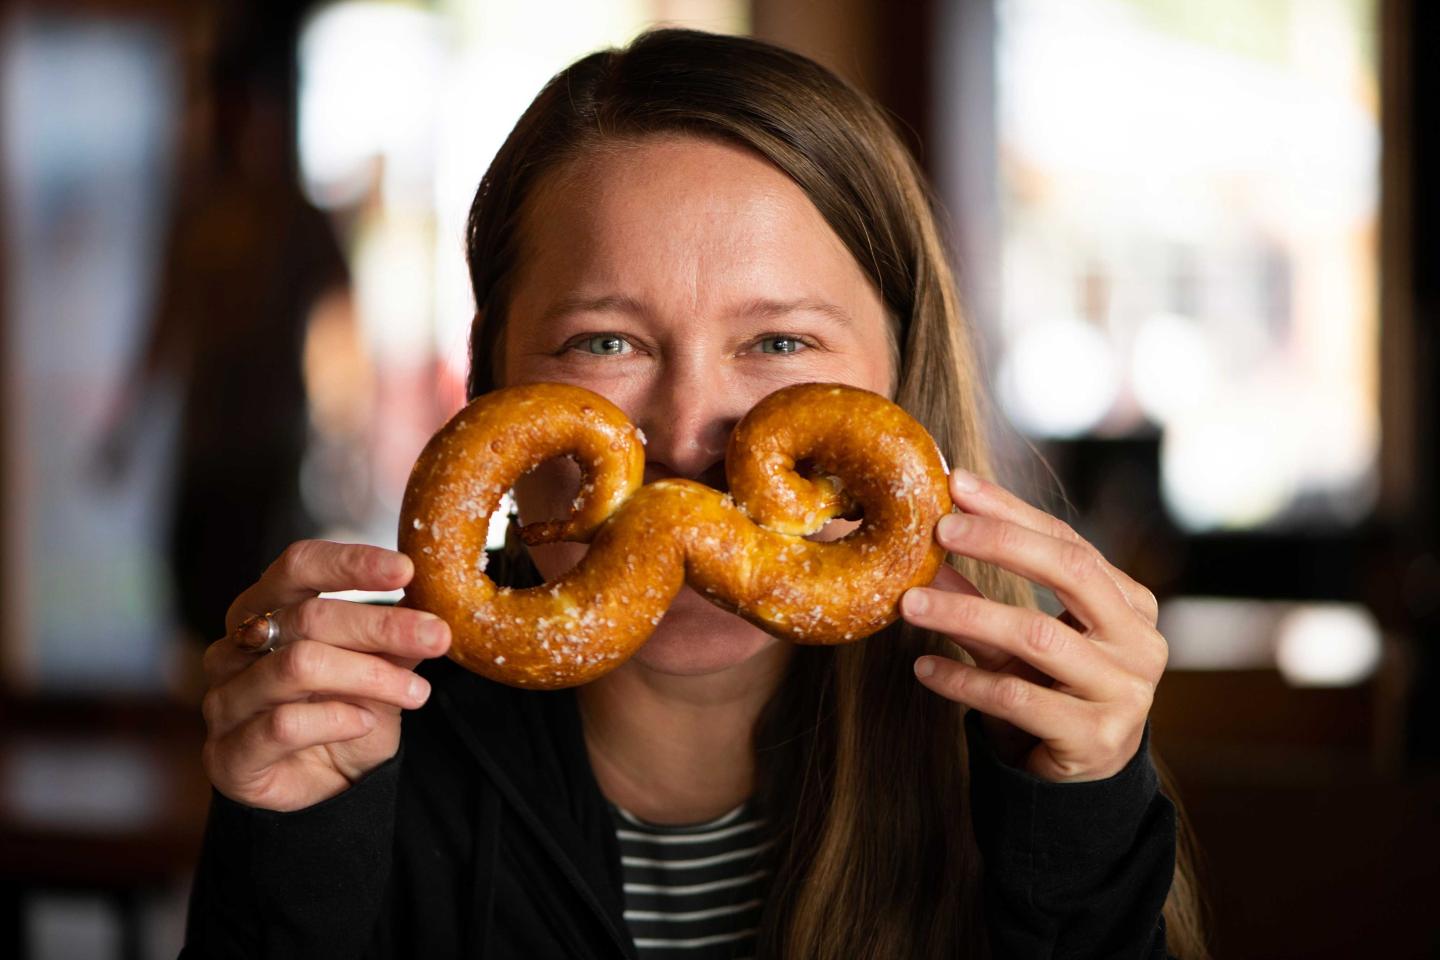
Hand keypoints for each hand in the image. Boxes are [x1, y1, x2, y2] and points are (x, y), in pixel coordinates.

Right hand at [201, 541, 451, 811]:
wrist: (321, 789)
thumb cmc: (341, 713)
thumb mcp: (377, 668)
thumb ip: (393, 639)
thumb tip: (430, 605)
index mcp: (264, 611)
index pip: (298, 566)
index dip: (350, 563)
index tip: (406, 570)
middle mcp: (234, 649)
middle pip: (307, 617)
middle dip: (382, 625)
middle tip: (437, 636)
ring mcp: (223, 701)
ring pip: (299, 665)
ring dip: (370, 675)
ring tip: (414, 692)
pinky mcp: (226, 755)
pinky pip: (285, 724)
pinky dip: (338, 719)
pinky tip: (365, 722)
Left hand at [900, 470, 1166, 781]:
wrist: (1078, 784)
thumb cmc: (1050, 694)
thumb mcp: (1015, 642)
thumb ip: (979, 598)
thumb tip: (923, 553)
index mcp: (1130, 603)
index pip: (1068, 542)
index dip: (1011, 511)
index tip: (957, 485)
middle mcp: (1139, 641)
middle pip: (1070, 571)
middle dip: (1001, 543)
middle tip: (939, 529)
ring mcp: (1125, 691)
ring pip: (1037, 636)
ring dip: (965, 614)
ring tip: (909, 604)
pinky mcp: (1096, 738)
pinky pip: (1019, 698)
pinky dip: (965, 681)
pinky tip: (924, 668)